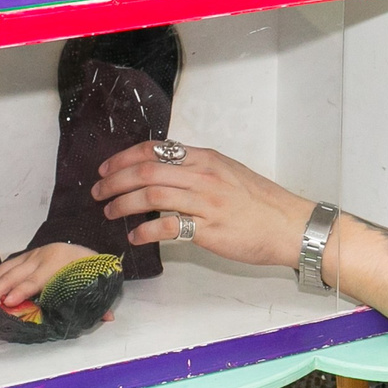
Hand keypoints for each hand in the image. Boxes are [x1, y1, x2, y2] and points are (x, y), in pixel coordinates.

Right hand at [0, 242, 101, 314]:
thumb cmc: (89, 269)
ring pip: (6, 269)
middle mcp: (43, 257)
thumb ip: (99, 302)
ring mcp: (32, 255)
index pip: (36, 279)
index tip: (10, 301)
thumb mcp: (95, 283)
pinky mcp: (25, 256)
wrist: (87, 249)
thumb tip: (108, 317)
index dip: (22, 291)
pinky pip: (6, 266)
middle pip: (15, 275)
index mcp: (60, 263)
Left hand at [90, 141, 317, 269]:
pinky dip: (146, 232)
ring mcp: (205, 201)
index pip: (155, 149)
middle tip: (98, 192)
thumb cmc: (262, 203)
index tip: (106, 168)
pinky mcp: (208, 228)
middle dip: (114, 180)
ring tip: (110, 213)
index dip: (124, 158)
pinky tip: (136, 237)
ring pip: (151, 195)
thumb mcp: (229, 174)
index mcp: (205, 159)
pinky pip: (168, 226)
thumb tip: (165, 176)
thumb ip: (198, 172)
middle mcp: (202, 175)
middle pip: (146, 170)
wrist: (290, 225)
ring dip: (123, 204)